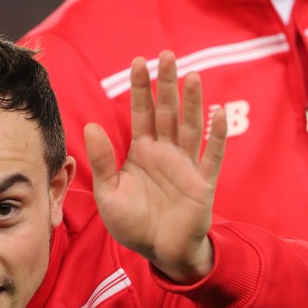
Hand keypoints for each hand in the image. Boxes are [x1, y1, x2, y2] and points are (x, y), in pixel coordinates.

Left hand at [85, 51, 226, 283]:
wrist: (159, 252)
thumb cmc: (132, 224)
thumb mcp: (109, 193)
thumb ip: (103, 160)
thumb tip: (91, 126)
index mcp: (142, 153)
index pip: (141, 114)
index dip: (140, 89)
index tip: (138, 62)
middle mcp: (165, 153)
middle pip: (167, 112)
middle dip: (166, 84)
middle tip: (166, 55)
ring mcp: (186, 165)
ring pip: (189, 127)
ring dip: (192, 102)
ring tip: (191, 75)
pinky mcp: (203, 182)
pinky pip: (212, 156)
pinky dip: (215, 136)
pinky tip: (217, 115)